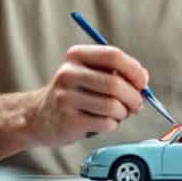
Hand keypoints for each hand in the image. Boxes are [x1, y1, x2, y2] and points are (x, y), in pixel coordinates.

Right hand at [26, 45, 148, 146]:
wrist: (38, 117)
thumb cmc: (74, 94)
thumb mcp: (90, 74)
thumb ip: (117, 73)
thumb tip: (143, 80)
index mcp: (76, 55)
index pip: (113, 56)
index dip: (134, 70)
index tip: (142, 83)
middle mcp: (68, 73)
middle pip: (115, 83)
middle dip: (133, 97)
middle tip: (136, 105)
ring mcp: (66, 97)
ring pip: (112, 106)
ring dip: (123, 113)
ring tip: (118, 114)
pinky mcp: (68, 120)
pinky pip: (105, 123)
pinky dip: (112, 125)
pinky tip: (103, 122)